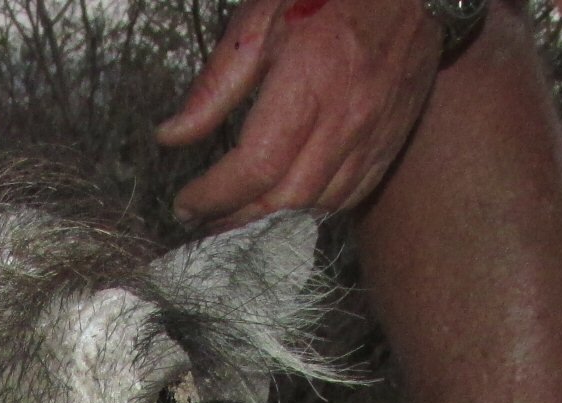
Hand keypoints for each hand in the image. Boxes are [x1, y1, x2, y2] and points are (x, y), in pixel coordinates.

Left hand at [157, 0, 441, 226]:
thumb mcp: (257, 22)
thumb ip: (214, 87)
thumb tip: (170, 136)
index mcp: (307, 84)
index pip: (254, 168)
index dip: (214, 196)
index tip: (185, 204)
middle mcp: (345, 119)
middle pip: (285, 200)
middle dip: (238, 219)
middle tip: (206, 220)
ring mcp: (373, 135)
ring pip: (318, 206)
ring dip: (274, 220)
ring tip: (240, 215)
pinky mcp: (391, 141)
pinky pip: (351, 195)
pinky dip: (313, 209)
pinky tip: (287, 201)